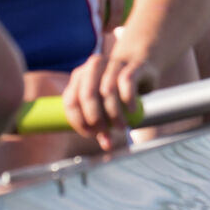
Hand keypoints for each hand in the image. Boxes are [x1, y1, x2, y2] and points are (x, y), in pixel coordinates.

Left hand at [63, 33, 158, 150]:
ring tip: (121, 127)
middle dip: (95, 118)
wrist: (138, 64)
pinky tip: (131, 111)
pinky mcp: (132, 65)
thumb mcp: (104, 106)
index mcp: (79, 76)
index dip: (79, 120)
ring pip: (107, 90)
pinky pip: (126, 81)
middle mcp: (93, 66)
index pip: (71, 100)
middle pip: (87, 95)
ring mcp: (113, 63)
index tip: (91, 134)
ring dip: (114, 113)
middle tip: (105, 131)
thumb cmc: (116, 89)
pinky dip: (128, 99)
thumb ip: (103, 125)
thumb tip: (108, 145)